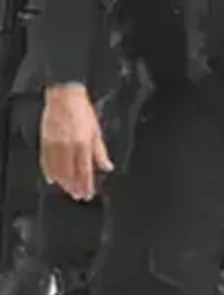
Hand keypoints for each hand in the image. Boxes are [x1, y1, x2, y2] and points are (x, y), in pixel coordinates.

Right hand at [40, 85, 111, 200]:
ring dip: (63, 183)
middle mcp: (68, 147)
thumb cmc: (82, 111)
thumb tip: (107, 167)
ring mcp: (54, 145)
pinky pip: (45, 162)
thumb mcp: (96, 131)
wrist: (65, 97)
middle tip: (79, 196)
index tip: (88, 194)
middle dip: (75, 187)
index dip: (87, 185)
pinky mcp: (45, 142)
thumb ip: (100, 152)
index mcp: (83, 144)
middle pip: (70, 174)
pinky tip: (52, 179)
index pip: (85, 171)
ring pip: (57, 171)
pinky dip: (49, 172)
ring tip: (69, 190)